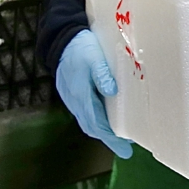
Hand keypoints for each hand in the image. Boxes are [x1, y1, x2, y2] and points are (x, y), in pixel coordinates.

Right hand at [55, 29, 132, 158]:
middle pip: (92, 127)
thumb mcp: (94, 56)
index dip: (111, 139)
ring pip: (88, 121)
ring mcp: (71, 98)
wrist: (62, 38)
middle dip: (108, 138)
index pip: (96, 123)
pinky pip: (85, 113)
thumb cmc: (81, 46)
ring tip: (120, 135)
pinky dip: (96, 119)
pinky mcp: (72, 94)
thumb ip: (102, 74)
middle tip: (126, 147)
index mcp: (80, 94)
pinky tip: (107, 117)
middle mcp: (74, 101)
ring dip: (102, 130)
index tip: (126, 151)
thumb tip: (113, 92)